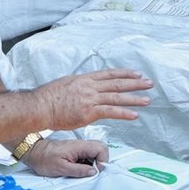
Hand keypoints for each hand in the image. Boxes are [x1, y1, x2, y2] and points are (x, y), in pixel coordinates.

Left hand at [23, 137, 107, 177]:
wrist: (33, 152)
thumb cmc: (44, 158)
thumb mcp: (61, 168)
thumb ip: (79, 170)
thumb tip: (94, 172)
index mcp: (79, 146)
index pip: (101, 149)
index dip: (102, 161)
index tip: (94, 171)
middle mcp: (81, 145)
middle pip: (101, 149)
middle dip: (100, 162)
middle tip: (91, 171)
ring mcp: (79, 148)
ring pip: (95, 153)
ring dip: (93, 164)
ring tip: (82, 171)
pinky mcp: (76, 151)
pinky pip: (88, 156)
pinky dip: (86, 164)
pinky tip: (77, 168)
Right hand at [35, 69, 152, 128]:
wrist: (40, 106)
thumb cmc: (48, 98)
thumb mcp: (65, 84)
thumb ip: (78, 87)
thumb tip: (84, 90)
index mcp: (84, 79)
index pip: (109, 74)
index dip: (124, 74)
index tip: (136, 74)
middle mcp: (89, 87)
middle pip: (117, 83)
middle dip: (135, 83)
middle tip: (149, 83)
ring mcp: (90, 99)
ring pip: (116, 97)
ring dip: (133, 98)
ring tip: (147, 100)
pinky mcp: (89, 112)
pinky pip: (110, 112)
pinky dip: (124, 113)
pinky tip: (134, 115)